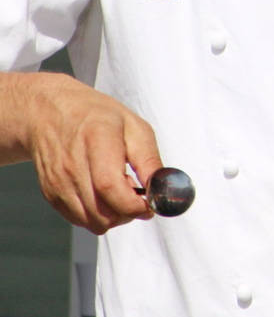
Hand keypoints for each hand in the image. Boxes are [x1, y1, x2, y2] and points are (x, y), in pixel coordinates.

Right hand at [20, 72, 162, 233]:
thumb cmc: (99, 116)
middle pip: (103, 211)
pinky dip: (98, 215)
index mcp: (97, 139)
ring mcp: (58, 182)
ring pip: (92, 221)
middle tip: (139, 195)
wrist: (51, 112)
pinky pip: (79, 219)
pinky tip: (104, 194)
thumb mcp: (134, 127)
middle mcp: (72, 165)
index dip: (134, 204)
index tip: (150, 204)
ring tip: (121, 190)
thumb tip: (162, 190)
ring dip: (115, 216)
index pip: (110, 187)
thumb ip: (149, 160)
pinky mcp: (50, 193)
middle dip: (129, 213)